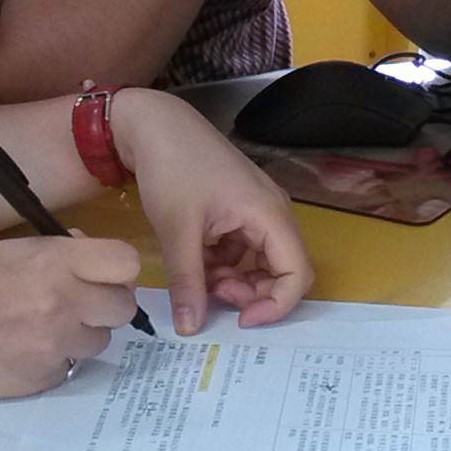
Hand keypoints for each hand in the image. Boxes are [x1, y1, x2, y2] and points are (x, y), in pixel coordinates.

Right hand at [0, 234, 143, 412]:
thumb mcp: (5, 251)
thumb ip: (54, 250)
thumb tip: (88, 250)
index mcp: (54, 264)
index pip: (126, 263)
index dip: (118, 269)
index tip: (102, 274)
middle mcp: (64, 305)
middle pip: (124, 307)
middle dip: (106, 303)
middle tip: (79, 302)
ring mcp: (57, 346)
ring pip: (101, 340)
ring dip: (83, 333)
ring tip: (42, 326)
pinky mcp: (47, 379)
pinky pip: (72, 366)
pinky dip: (57, 358)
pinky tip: (24, 349)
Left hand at [110, 90, 312, 333]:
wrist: (152, 124)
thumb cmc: (172, 167)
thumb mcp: (177, 229)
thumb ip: (188, 281)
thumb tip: (190, 327)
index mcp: (269, 213)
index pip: (298, 273)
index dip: (276, 306)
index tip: (240, 321)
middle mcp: (272, 212)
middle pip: (281, 270)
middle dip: (250, 293)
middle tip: (211, 296)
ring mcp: (255, 210)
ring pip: (258, 262)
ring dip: (232, 280)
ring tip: (197, 276)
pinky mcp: (237, 210)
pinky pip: (241, 249)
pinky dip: (221, 263)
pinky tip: (194, 258)